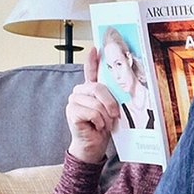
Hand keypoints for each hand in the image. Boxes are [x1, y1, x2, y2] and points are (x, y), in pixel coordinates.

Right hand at [66, 46, 120, 163]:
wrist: (94, 145)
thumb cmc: (103, 127)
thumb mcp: (111, 109)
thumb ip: (112, 97)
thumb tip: (122, 85)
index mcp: (90, 89)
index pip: (90, 70)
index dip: (92, 59)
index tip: (96, 48)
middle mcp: (80, 91)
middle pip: (98, 88)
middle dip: (111, 103)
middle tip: (115, 115)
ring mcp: (73, 100)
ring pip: (97, 103)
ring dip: (106, 117)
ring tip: (104, 124)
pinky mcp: (71, 111)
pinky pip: (92, 112)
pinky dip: (99, 122)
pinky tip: (96, 127)